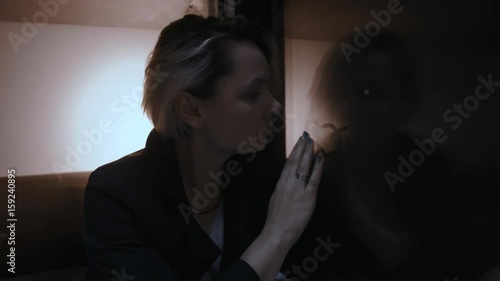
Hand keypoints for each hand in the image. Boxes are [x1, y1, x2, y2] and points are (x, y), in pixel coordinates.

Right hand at [263, 131, 323, 249]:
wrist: (277, 232)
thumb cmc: (275, 219)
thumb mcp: (275, 198)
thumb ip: (283, 188)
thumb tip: (287, 180)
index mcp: (280, 183)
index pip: (288, 163)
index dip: (294, 150)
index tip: (299, 141)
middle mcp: (288, 183)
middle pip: (295, 161)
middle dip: (301, 147)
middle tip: (306, 135)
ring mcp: (298, 189)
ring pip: (304, 166)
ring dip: (308, 152)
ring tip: (312, 142)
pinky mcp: (308, 197)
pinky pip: (314, 179)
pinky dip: (318, 167)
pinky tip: (321, 158)